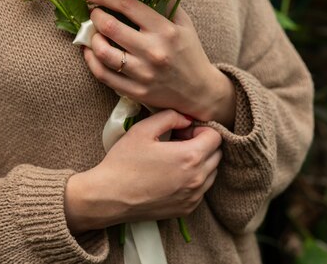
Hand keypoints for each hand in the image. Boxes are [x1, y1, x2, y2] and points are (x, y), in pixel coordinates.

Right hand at [64, 110, 221, 232]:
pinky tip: (170, 176)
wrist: (109, 197)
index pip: (215, 137)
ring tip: (173, 160)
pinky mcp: (187, 209)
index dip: (199, 130)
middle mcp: (197, 179)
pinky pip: (201, 190)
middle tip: (177, 143)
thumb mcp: (142, 130)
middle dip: (201, 145)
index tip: (181, 132)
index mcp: (189, 156)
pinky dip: (193, 180)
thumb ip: (169, 117)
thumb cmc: (123, 162)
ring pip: (211, 173)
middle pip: (216, 155)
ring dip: (200, 163)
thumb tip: (186, 119)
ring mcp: (193, 196)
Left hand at [81, 0, 235, 126]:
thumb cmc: (190, 52)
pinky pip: (102, 75)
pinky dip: (91, 60)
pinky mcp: (135, 91)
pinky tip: (90, 51)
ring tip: (94, 32)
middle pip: (110, 27)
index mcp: (165, 30)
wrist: (199, 92)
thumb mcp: (183, 23)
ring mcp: (142, 73)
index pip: (127, 6)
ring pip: (102, 52)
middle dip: (95, 15)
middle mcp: (153, 51)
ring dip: (91, 38)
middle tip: (94, 12)